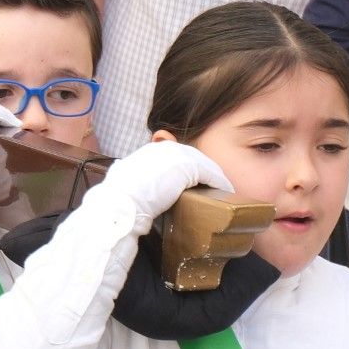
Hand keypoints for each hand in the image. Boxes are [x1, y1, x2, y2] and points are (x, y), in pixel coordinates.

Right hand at [98, 140, 233, 229]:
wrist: (123, 201)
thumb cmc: (122, 195)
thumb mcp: (126, 176)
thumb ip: (134, 172)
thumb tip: (128, 174)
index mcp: (152, 150)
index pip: (180, 157)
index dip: (192, 171)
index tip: (199, 184)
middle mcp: (166, 147)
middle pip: (196, 159)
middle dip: (207, 173)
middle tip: (216, 187)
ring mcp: (178, 155)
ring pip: (205, 166)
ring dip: (216, 179)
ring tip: (224, 192)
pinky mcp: (188, 167)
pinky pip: (211, 175)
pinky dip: (220, 184)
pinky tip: (226, 193)